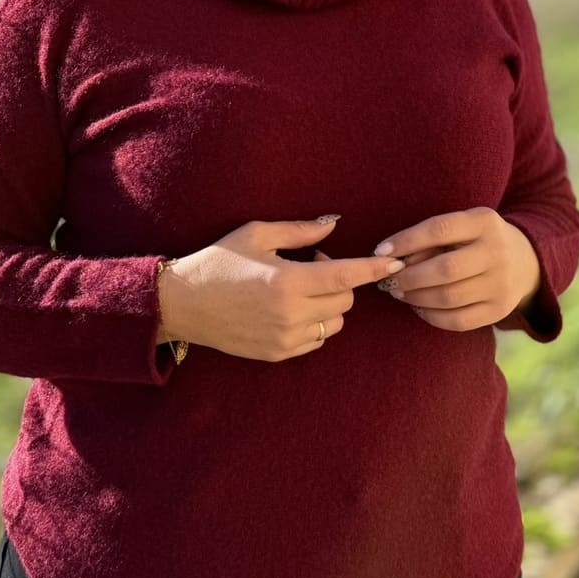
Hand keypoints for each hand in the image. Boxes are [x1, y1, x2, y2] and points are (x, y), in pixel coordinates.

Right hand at [159, 218, 405, 362]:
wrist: (182, 304)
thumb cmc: (218, 262)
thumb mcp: (256, 234)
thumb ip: (300, 231)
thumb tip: (334, 224)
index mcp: (287, 281)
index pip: (345, 276)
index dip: (374, 269)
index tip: (396, 262)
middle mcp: (290, 314)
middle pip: (345, 299)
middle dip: (340, 280)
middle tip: (311, 263)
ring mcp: (285, 339)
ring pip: (334, 322)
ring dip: (328, 303)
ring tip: (298, 287)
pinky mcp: (278, 354)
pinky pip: (317, 339)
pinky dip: (314, 321)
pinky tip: (289, 307)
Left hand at [361, 207, 541, 331]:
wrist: (525, 262)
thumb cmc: (477, 240)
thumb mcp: (463, 226)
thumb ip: (432, 238)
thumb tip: (391, 258)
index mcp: (484, 222)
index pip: (439, 229)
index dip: (407, 240)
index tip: (381, 251)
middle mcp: (497, 252)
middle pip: (445, 269)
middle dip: (408, 277)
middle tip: (388, 281)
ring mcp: (501, 284)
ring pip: (449, 298)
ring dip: (416, 297)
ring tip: (400, 292)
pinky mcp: (499, 310)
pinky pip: (458, 320)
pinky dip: (431, 316)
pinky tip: (418, 307)